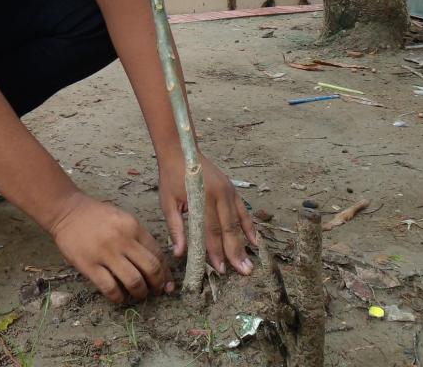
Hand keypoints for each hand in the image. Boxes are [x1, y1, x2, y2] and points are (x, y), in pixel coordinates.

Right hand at [49, 193, 174, 302]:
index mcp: (133, 226)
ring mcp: (106, 253)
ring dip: (140, 293)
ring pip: (134, 281)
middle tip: (156, 291)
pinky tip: (119, 297)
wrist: (67, 211)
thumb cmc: (96, 215)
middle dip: (157, 285)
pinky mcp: (89, 265)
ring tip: (138, 295)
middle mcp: (123, 240)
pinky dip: (119, 297)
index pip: (157, 253)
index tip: (167, 283)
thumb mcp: (122, 219)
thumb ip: (138, 237)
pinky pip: (110, 288)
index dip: (165, 272)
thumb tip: (155, 263)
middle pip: (151, 269)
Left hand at [158, 154, 256, 275]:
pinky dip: (249, 227)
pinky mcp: (232, 189)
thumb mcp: (167, 202)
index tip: (220, 269)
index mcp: (203, 197)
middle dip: (234, 252)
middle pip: (228, 228)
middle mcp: (220, 194)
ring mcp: (229, 191)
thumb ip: (175, 228)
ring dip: (244, 244)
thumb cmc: (171, 177)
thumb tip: (179, 254)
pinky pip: (244, 211)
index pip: (211, 230)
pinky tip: (254, 242)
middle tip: (243, 272)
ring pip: (238, 222)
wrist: (181, 150)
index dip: (216, 251)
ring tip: (249, 264)